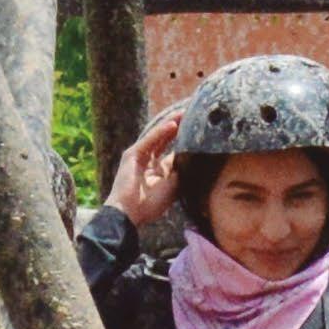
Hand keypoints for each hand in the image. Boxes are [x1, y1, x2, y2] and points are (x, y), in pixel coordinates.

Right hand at [112, 115, 188, 229]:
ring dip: (170, 124)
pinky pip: (149, 140)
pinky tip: (173, 124)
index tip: (199, 130)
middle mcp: (147, 161)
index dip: (184, 139)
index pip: (172, 150)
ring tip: (185, 114)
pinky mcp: (132, 155)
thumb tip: (196, 156)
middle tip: (193, 116)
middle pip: (165, 139)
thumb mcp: (173, 185)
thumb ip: (182, 169)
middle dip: (178, 127)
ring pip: (157, 136)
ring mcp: (138, 157)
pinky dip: (161, 132)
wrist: (129, 214)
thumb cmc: (150, 205)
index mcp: (157, 170)